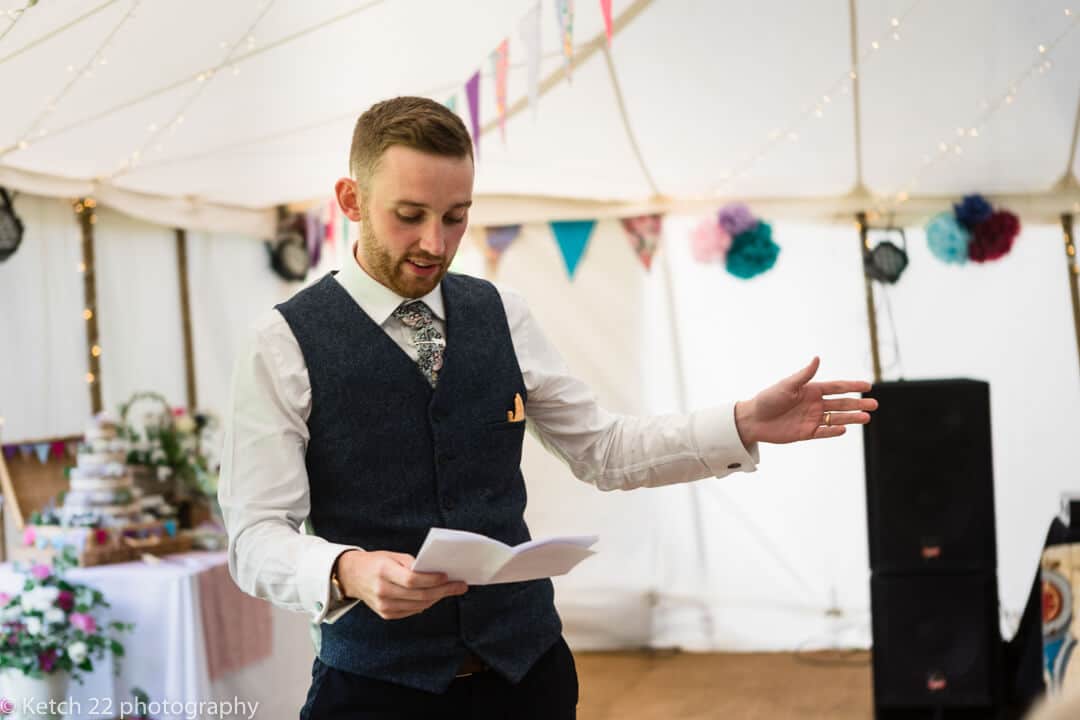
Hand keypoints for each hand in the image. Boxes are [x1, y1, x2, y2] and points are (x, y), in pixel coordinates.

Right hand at [335, 549, 466, 619]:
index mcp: (383, 572)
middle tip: (460, 586)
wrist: (351, 576)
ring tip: (451, 590)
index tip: (447, 576)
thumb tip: (435, 573)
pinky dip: (426, 604)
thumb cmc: (376, 562)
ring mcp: (383, 606)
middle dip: (443, 590)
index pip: (412, 580)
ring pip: (418, 605)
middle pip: (419, 595)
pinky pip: (412, 610)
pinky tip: (435, 596)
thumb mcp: (392, 556)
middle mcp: (382, 591)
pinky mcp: (386, 614)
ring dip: (437, 597)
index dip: (431, 579)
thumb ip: (411, 564)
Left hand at [734, 356, 877, 444]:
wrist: (753, 419)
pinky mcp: (806, 432)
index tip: (868, 386)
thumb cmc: (768, 398)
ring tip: (867, 418)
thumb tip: (817, 358)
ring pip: (836, 418)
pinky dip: (833, 431)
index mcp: (811, 390)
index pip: (837, 387)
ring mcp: (811, 418)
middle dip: (858, 404)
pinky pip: (823, 432)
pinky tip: (844, 429)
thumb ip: (804, 375)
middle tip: (875, 405)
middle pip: (841, 403)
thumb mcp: (787, 385)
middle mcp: (814, 404)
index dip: (852, 386)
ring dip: (851, 418)